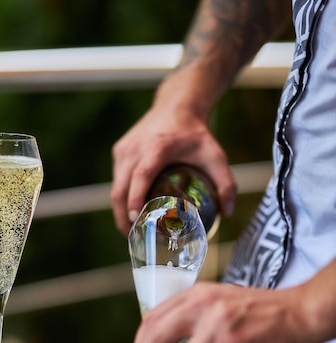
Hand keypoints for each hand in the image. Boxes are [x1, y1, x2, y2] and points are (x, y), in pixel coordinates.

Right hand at [111, 71, 236, 234]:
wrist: (176, 105)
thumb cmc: (196, 134)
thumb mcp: (215, 155)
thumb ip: (226, 183)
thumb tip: (227, 213)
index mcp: (157, 147)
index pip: (141, 175)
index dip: (135, 198)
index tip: (135, 219)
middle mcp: (135, 148)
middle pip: (120, 188)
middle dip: (123, 217)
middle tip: (133, 238)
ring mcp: (124, 149)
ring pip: (116, 186)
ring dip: (120, 210)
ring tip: (132, 230)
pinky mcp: (119, 151)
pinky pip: (118, 179)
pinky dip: (122, 197)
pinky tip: (133, 211)